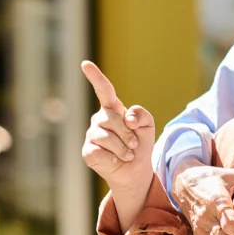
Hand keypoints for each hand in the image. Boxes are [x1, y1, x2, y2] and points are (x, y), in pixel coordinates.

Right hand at [81, 61, 153, 192]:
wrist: (136, 170)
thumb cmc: (139, 145)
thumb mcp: (147, 125)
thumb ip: (141, 114)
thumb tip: (127, 117)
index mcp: (112, 109)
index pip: (104, 90)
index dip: (95, 77)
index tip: (85, 64)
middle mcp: (99, 120)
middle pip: (113, 118)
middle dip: (128, 133)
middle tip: (133, 144)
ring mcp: (91, 135)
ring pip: (107, 136)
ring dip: (123, 148)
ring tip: (127, 154)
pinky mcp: (88, 151)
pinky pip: (102, 150)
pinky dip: (115, 157)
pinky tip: (115, 160)